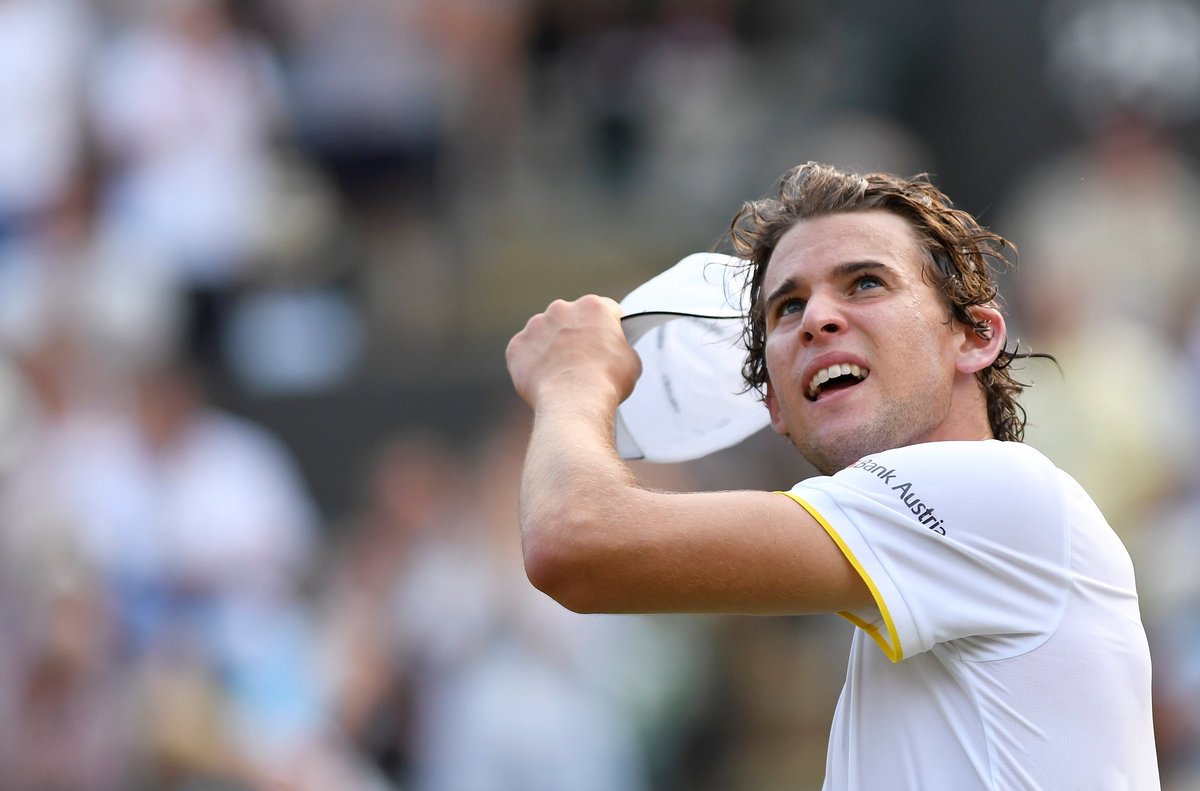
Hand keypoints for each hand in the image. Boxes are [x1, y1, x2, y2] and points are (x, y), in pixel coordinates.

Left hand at [506, 295, 641, 413]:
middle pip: (570, 318)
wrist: (574, 403)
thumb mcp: (631, 361)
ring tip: (560, 372)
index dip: (607, 326)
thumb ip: (621, 346)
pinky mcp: (517, 346)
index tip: (607, 338)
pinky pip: (524, 352)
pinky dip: (531, 363)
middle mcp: (561, 309)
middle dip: (575, 335)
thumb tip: (614, 351)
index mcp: (593, 307)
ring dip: (551, 347)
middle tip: (582, 359)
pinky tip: (543, 378)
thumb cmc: (606, 382)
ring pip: (544, 333)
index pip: (603, 310)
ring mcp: (535, 326)